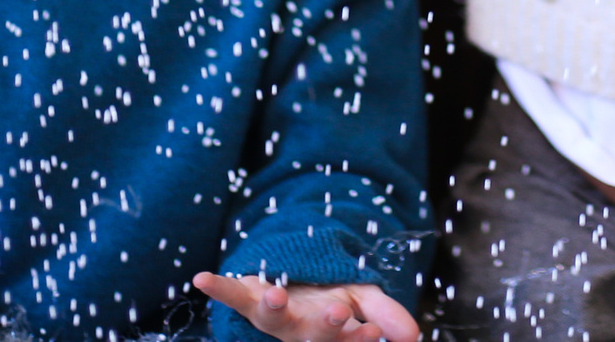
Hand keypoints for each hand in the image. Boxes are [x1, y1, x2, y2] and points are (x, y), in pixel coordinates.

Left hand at [192, 273, 420, 341]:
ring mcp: (271, 315)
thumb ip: (384, 314)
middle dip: (324, 327)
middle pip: (311, 335)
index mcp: (328, 333)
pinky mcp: (248, 296)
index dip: (358, 338)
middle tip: (336, 313)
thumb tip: (413, 337)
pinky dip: (218, 287)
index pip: (346, 340)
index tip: (373, 331)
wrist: (291, 281)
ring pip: (271, 319)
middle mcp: (298, 330)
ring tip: (274, 296)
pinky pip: (232, 293)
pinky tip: (201, 279)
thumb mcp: (361, 297)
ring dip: (271, 309)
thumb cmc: (328, 294)